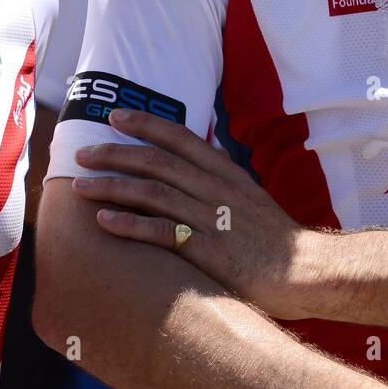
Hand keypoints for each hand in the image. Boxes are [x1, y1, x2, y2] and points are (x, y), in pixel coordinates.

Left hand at [72, 108, 317, 319]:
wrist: (306, 272)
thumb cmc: (275, 239)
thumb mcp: (249, 198)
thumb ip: (220, 180)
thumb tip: (194, 163)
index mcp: (226, 172)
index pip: (181, 137)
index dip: (146, 123)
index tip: (115, 116)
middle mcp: (216, 189)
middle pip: (157, 161)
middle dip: (115, 153)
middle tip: (82, 152)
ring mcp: (212, 218)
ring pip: (152, 192)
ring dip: (112, 186)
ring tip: (81, 186)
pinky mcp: (209, 250)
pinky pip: (161, 232)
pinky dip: (129, 225)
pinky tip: (104, 222)